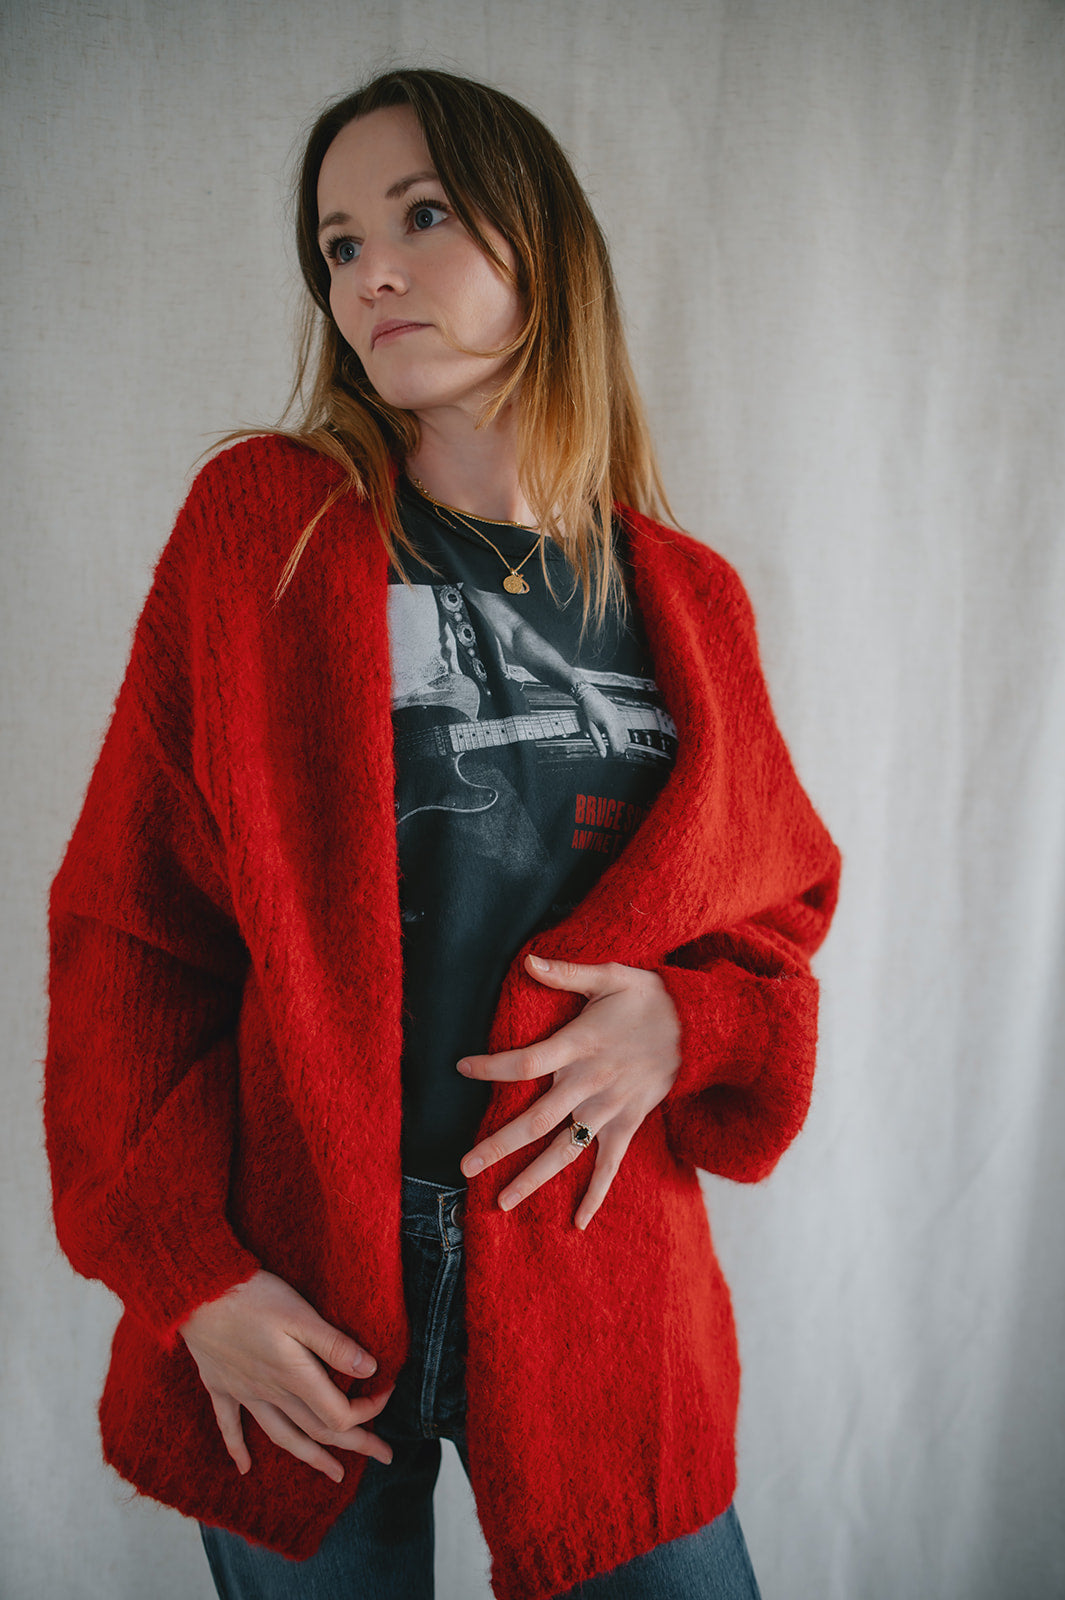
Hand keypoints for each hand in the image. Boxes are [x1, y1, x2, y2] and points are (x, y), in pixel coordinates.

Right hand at [179, 1269, 393, 1482]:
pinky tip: (244, 1469)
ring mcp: (243, 1393)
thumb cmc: (253, 1297)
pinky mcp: (220, 1384)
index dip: (369, 1411)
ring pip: (282, 1436)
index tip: (388, 1394)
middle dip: (355, 1444)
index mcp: (294, 1377)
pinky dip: (238, 1449)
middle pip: (318, 1430)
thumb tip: (370, 1370)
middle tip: (384, 1455)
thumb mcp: (300, 1315)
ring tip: (334, 1474)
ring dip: (310, 1457)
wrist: (195, 1292)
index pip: (339, 1413)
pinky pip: (230, 1426)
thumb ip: (334, 1344)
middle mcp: (270, 1393)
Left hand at [458, 956, 680, 1228]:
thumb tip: (528, 961)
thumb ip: (568, 974)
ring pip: (565, 1150)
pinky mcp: (629, 1123)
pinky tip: (577, 1222)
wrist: (703, 1027)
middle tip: (465, 1166)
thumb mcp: (611, 976)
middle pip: (537, 1121)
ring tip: (501, 1201)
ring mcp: (610, 1109)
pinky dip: (595, 1194)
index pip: (527, 1062)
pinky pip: (610, 1165)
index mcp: (581, 1046)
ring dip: (533, 1178)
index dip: (493, 1067)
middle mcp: (591, 1083)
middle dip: (499, 1144)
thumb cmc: (650, 997)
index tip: (462, 1068)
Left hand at [575, 685, 631, 757]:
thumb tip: (602, 755)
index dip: (615, 753)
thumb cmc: (589, 711)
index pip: (616, 745)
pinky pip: (626, 731)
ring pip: (626, 737)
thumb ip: (598, 743)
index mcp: (610, 726)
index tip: (612, 758)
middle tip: (613, 756)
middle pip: (623, 742)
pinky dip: (624, 738)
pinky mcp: (621, 718)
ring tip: (616, 750)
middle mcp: (618, 723)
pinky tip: (620, 742)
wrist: (591, 697)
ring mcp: (620, 720)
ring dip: (622, 745)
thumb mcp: (590, 728)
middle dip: (619, 750)